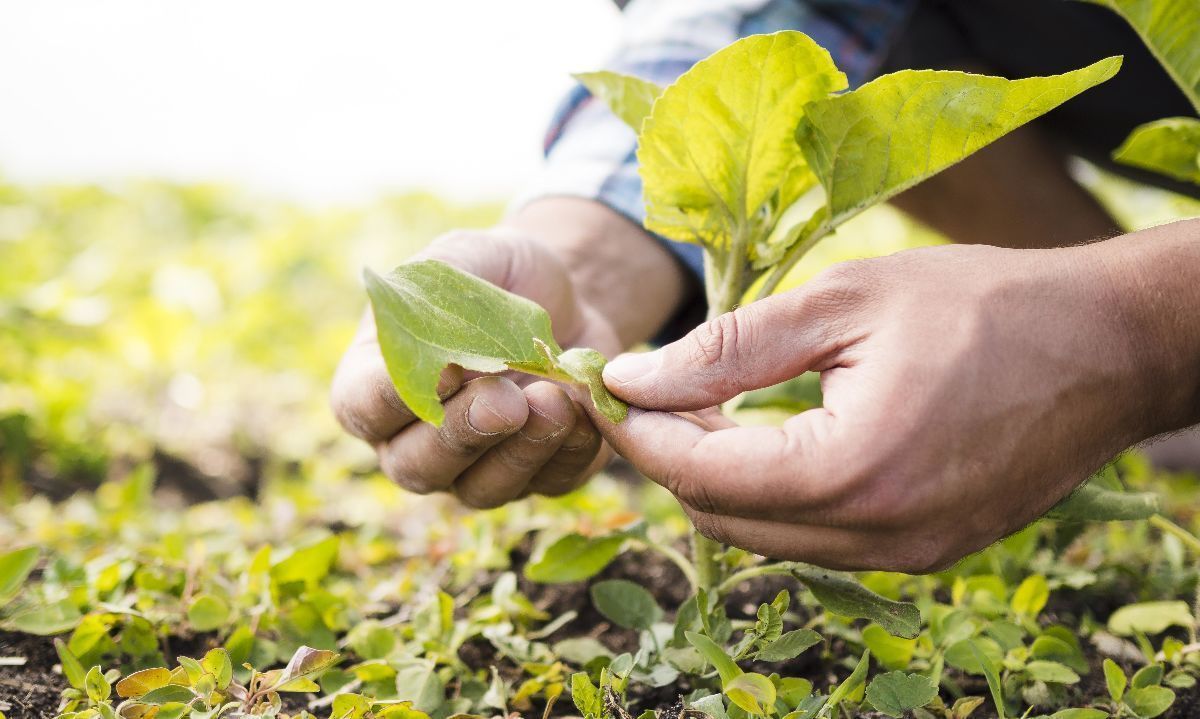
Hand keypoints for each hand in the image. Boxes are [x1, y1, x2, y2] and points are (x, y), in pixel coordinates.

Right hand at [332, 228, 618, 507]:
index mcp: (376, 383)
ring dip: (520, 451)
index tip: (443, 369)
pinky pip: (548, 483)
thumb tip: (440, 357)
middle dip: (463, 433)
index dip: (394, 398)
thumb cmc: (496, 276)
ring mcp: (474, 468)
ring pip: (482, 489)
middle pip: (417, 466)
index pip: (363, 408)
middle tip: (506, 399)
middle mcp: (415, 440)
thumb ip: (436, 294)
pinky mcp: (538, 476)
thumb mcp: (464, 258)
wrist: (568, 297)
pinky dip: (570, 451)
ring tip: (554, 401)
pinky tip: (584, 409)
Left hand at [594, 239, 1195, 572]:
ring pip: (764, 537)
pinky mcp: (924, 551)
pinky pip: (815, 538)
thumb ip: (728, 347)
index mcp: (852, 470)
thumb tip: (632, 378)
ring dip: (718, 478)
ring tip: (701, 406)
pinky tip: (767, 436)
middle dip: (669, 457)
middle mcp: (876, 535)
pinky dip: (773, 494)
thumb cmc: (984, 304)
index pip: (701, 474)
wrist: (1110, 345)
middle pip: (722, 519)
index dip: (638, 432)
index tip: (604, 387)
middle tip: (646, 391)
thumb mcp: (843, 302)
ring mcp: (905, 555)